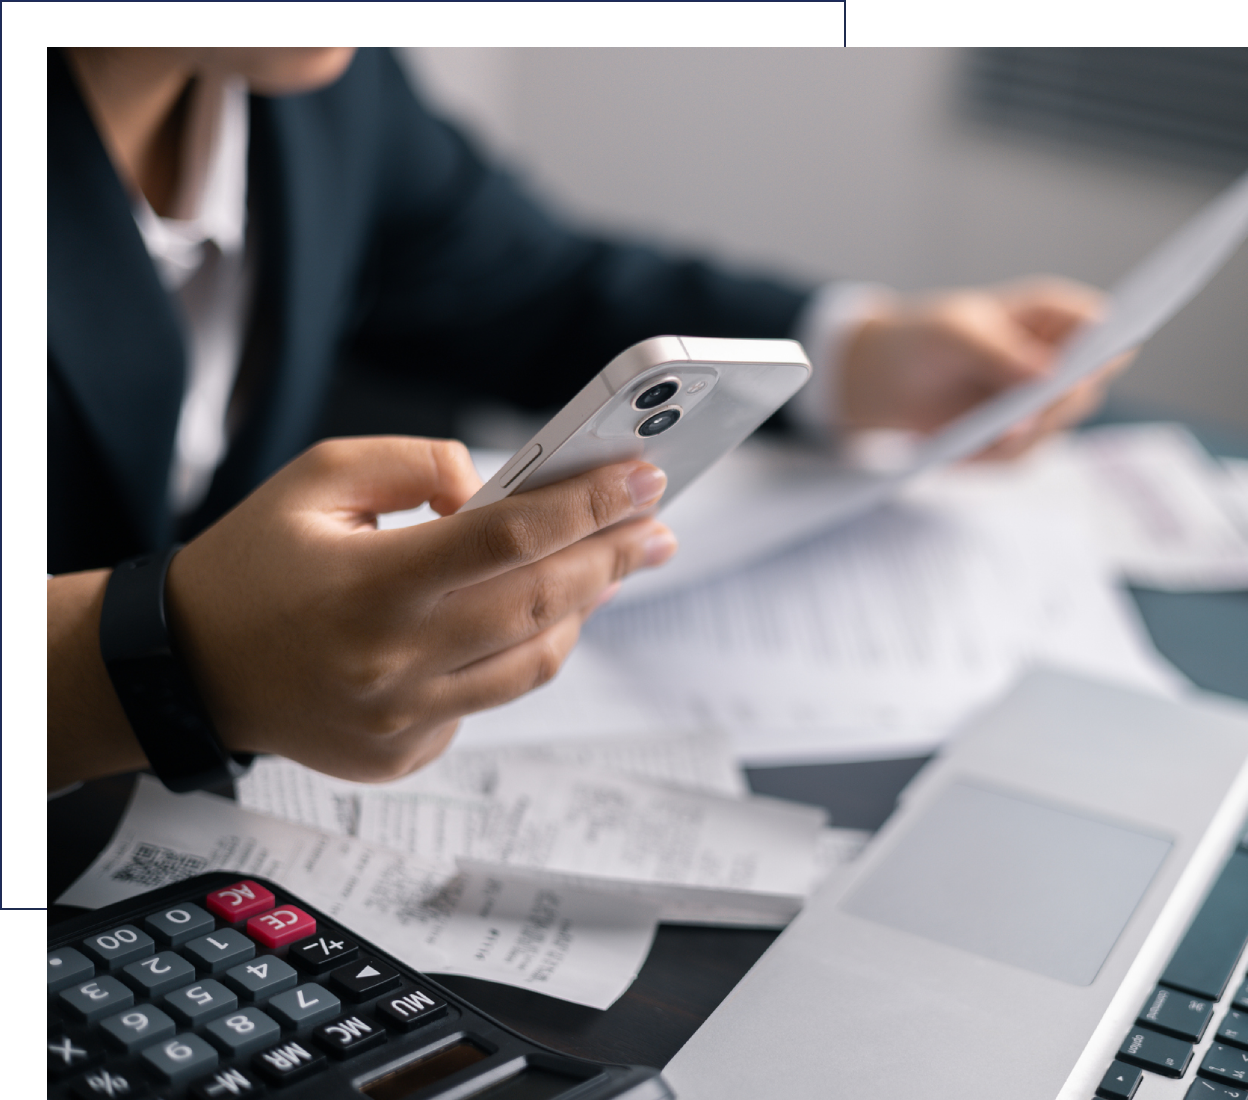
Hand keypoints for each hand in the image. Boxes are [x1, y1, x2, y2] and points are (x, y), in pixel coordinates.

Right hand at [164, 437, 676, 782]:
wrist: (190, 670)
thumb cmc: (252, 565)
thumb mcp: (316, 478)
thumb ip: (413, 464)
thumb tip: (494, 488)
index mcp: (372, 586)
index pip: (509, 538)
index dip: (588, 505)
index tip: (644, 480)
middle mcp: (395, 663)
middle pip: (542, 605)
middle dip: (614, 558)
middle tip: (658, 527)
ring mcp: (403, 721)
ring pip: (533, 664)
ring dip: (584, 612)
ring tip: (612, 568)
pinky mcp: (404, 755)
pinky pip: (490, 699)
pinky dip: (521, 654)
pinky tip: (533, 618)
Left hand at [839, 278, 1132, 458]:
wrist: (893, 377)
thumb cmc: (929, 338)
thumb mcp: (955, 334)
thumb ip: (1000, 352)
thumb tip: (1047, 376)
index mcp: (1056, 317)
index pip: (1104, 331)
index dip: (1106, 351)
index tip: (1078, 374)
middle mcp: (1063, 361)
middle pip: (1085, 392)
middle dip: (1048, 411)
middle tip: (1013, 423)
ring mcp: (1046, 403)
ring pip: (1050, 433)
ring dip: (1008, 440)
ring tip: (967, 438)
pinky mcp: (1024, 437)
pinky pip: (1018, 458)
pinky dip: (986, 457)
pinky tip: (957, 449)